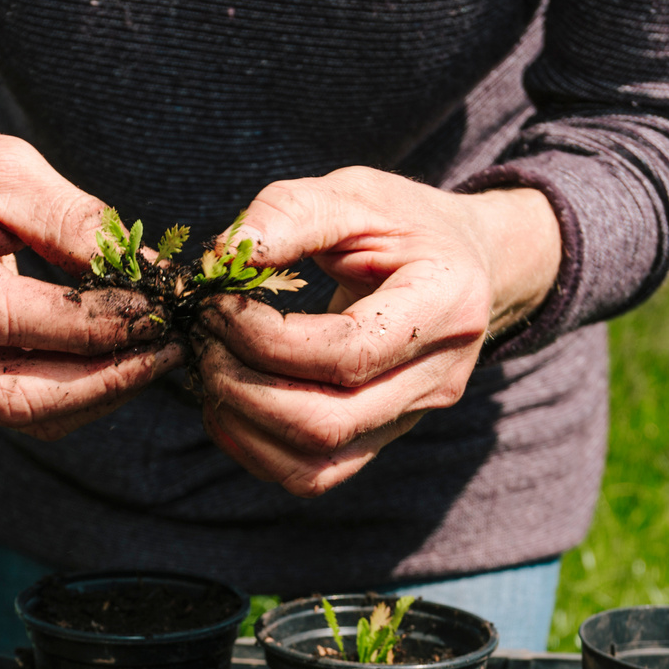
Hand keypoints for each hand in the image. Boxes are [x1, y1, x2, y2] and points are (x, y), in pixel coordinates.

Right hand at [0, 114, 179, 439]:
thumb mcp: (3, 166)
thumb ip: (70, 219)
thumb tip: (147, 277)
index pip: (3, 316)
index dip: (85, 324)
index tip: (153, 310)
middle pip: (7, 391)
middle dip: (100, 381)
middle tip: (167, 351)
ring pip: (14, 411)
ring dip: (94, 395)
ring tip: (153, 358)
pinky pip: (11, 403)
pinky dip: (72, 394)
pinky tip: (116, 363)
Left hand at [197, 167, 561, 495]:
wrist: (464, 267)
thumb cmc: (406, 226)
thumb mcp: (358, 195)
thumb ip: (293, 212)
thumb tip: (226, 253)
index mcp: (447, 308)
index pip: (349, 353)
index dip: (268, 338)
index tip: (220, 303)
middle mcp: (437, 379)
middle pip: (327, 423)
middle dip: (244, 386)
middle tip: (204, 337)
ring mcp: (410, 419)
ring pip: (314, 466)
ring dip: (242, 425)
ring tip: (210, 367)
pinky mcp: (381, 440)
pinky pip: (311, 473)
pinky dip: (253, 445)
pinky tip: (227, 398)